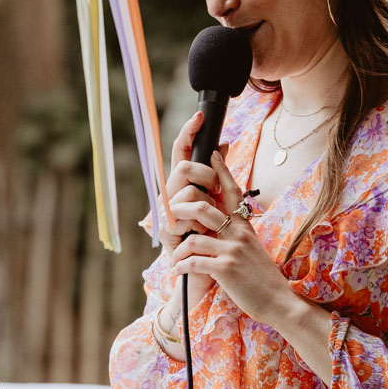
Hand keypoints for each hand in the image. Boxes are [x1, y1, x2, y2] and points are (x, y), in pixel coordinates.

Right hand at [158, 110, 229, 300]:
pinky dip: (196, 220)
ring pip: (187, 190)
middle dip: (205, 175)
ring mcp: (164, 211)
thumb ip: (219, 173)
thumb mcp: (220, 201)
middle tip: (215, 192)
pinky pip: (182, 212)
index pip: (182, 152)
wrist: (207, 273)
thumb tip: (223, 143)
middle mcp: (170, 194)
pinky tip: (200, 230)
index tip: (200, 115)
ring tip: (210, 220)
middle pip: (183, 167)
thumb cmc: (214, 237)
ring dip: (205, 202)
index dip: (189, 132)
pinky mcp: (163, 229)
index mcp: (183, 185)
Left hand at [169, 153, 294, 328]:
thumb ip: (239, 234)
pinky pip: (194, 261)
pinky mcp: (226, 269)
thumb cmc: (263, 277)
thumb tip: (227, 223)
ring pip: (194, 238)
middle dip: (180, 210)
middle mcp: (239, 233)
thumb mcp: (254, 248)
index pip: (233, 191)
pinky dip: (182, 266)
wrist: (279, 301)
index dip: (221, 171)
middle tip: (168, 219)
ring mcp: (232, 250)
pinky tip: (178, 271)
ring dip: (178, 249)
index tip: (211, 154)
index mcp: (245, 226)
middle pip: (203, 208)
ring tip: (174, 258)